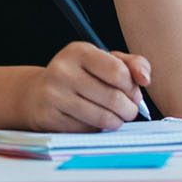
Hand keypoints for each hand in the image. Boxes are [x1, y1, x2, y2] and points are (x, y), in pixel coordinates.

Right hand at [22, 42, 151, 131]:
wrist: (37, 94)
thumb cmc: (78, 76)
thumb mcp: (102, 61)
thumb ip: (131, 64)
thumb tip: (145, 79)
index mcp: (78, 51)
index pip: (118, 72)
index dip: (132, 87)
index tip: (133, 93)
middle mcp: (63, 70)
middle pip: (114, 98)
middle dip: (129, 109)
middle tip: (128, 110)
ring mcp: (54, 94)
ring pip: (102, 117)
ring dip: (117, 122)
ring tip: (116, 118)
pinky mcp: (49, 117)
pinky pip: (87, 130)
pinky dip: (97, 129)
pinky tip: (93, 122)